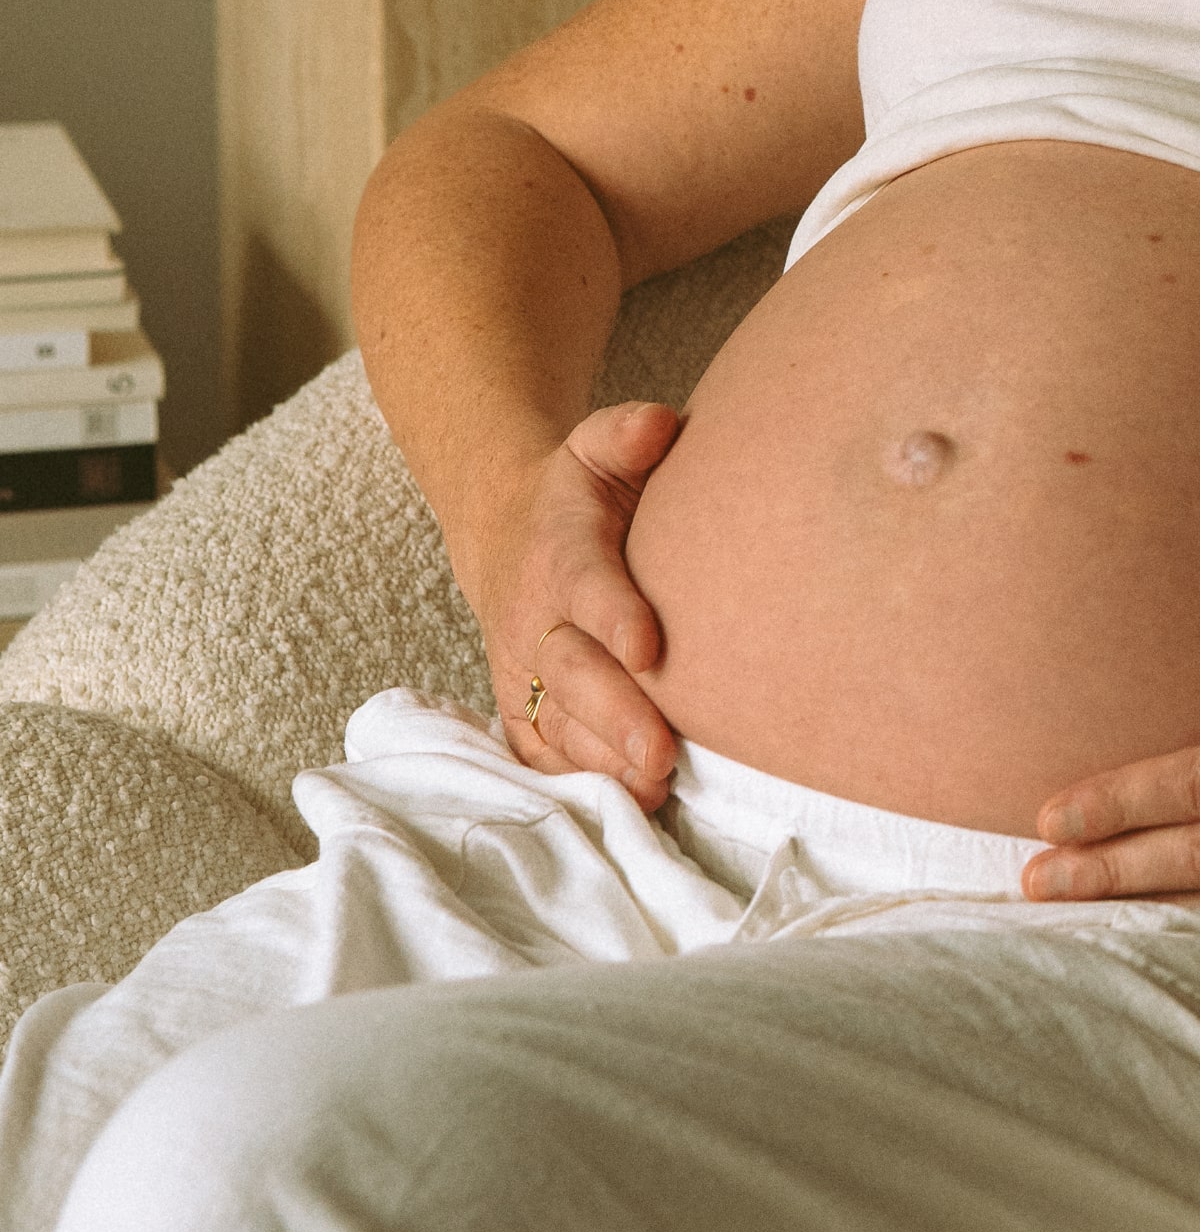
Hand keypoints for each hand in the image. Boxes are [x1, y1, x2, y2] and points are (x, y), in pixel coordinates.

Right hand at [475, 403, 685, 797]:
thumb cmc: (577, 493)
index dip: (615, 616)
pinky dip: (577, 782)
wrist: (506, 531)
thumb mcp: (596, 447)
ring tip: (655, 790)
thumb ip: (627, 434)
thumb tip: (660, 426)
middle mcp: (534, 618)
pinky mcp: (523, 706)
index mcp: (560, 553)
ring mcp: (524, 670)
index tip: (650, 648)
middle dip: (616, 717)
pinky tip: (626, 806)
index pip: (587, 586)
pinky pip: (542, 753)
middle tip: (662, 754)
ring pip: (558, 724)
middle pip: (572, 673)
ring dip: (604, 762)